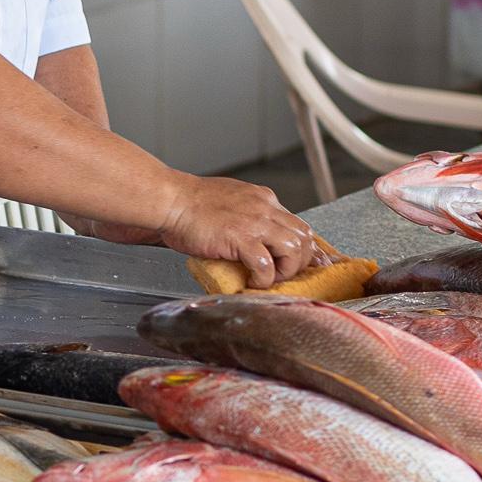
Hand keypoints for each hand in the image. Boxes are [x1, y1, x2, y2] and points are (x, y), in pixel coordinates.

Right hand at [146, 173, 329, 289]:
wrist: (169, 200)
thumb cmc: (190, 206)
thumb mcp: (229, 204)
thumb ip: (248, 218)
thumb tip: (255, 241)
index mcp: (263, 200)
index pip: (299, 225)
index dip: (307, 249)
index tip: (311, 264)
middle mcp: (265, 208)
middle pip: (305, 236)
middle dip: (301, 261)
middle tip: (283, 274)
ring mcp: (254, 222)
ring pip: (295, 248)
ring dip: (286, 269)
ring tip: (269, 277)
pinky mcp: (240, 237)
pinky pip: (265, 263)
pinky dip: (263, 277)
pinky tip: (252, 280)